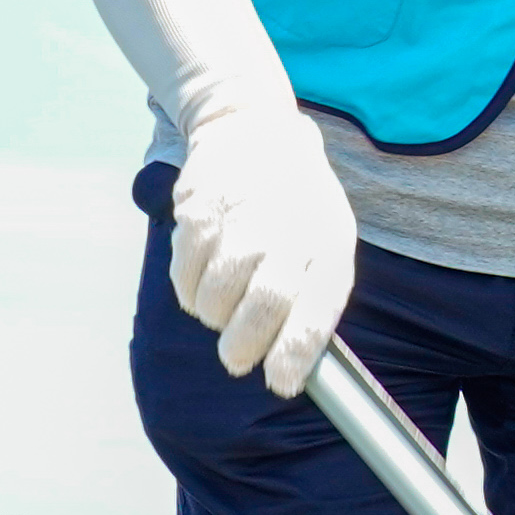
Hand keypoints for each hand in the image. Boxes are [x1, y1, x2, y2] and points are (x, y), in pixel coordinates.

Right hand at [170, 105, 355, 397]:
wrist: (254, 131)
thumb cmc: (297, 205)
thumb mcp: (328, 241)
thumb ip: (315, 296)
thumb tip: (296, 361)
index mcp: (328, 246)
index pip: (313, 314)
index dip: (293, 357)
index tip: (279, 383)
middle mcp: (288, 232)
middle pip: (262, 308)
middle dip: (244, 347)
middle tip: (237, 360)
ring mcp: (241, 220)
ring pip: (217, 297)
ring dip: (214, 317)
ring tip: (221, 310)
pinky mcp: (198, 211)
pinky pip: (185, 275)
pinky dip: (190, 290)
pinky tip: (203, 279)